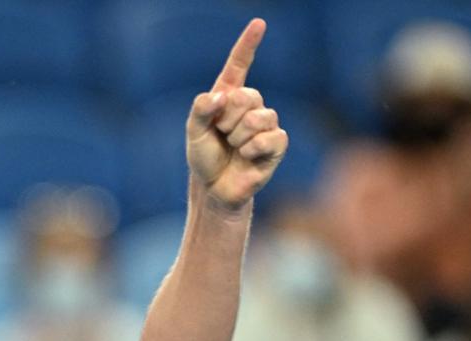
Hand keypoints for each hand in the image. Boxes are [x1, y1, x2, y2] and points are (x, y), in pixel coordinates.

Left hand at [186, 19, 287, 209]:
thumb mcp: (193, 132)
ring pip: (259, 118)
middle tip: (222, 135)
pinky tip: (247, 157)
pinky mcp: (277, 143)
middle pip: (247, 96)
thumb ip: (200, 110)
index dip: (248, 44)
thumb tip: (221, 97)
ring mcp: (266, 124)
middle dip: (228, 119)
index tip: (259, 23)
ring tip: (234, 148)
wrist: (214, 188)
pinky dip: (252, 149)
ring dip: (238, 136)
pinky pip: (269, 137)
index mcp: (228, 97)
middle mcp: (250, 106)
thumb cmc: (205, 157)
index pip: (240, 65)